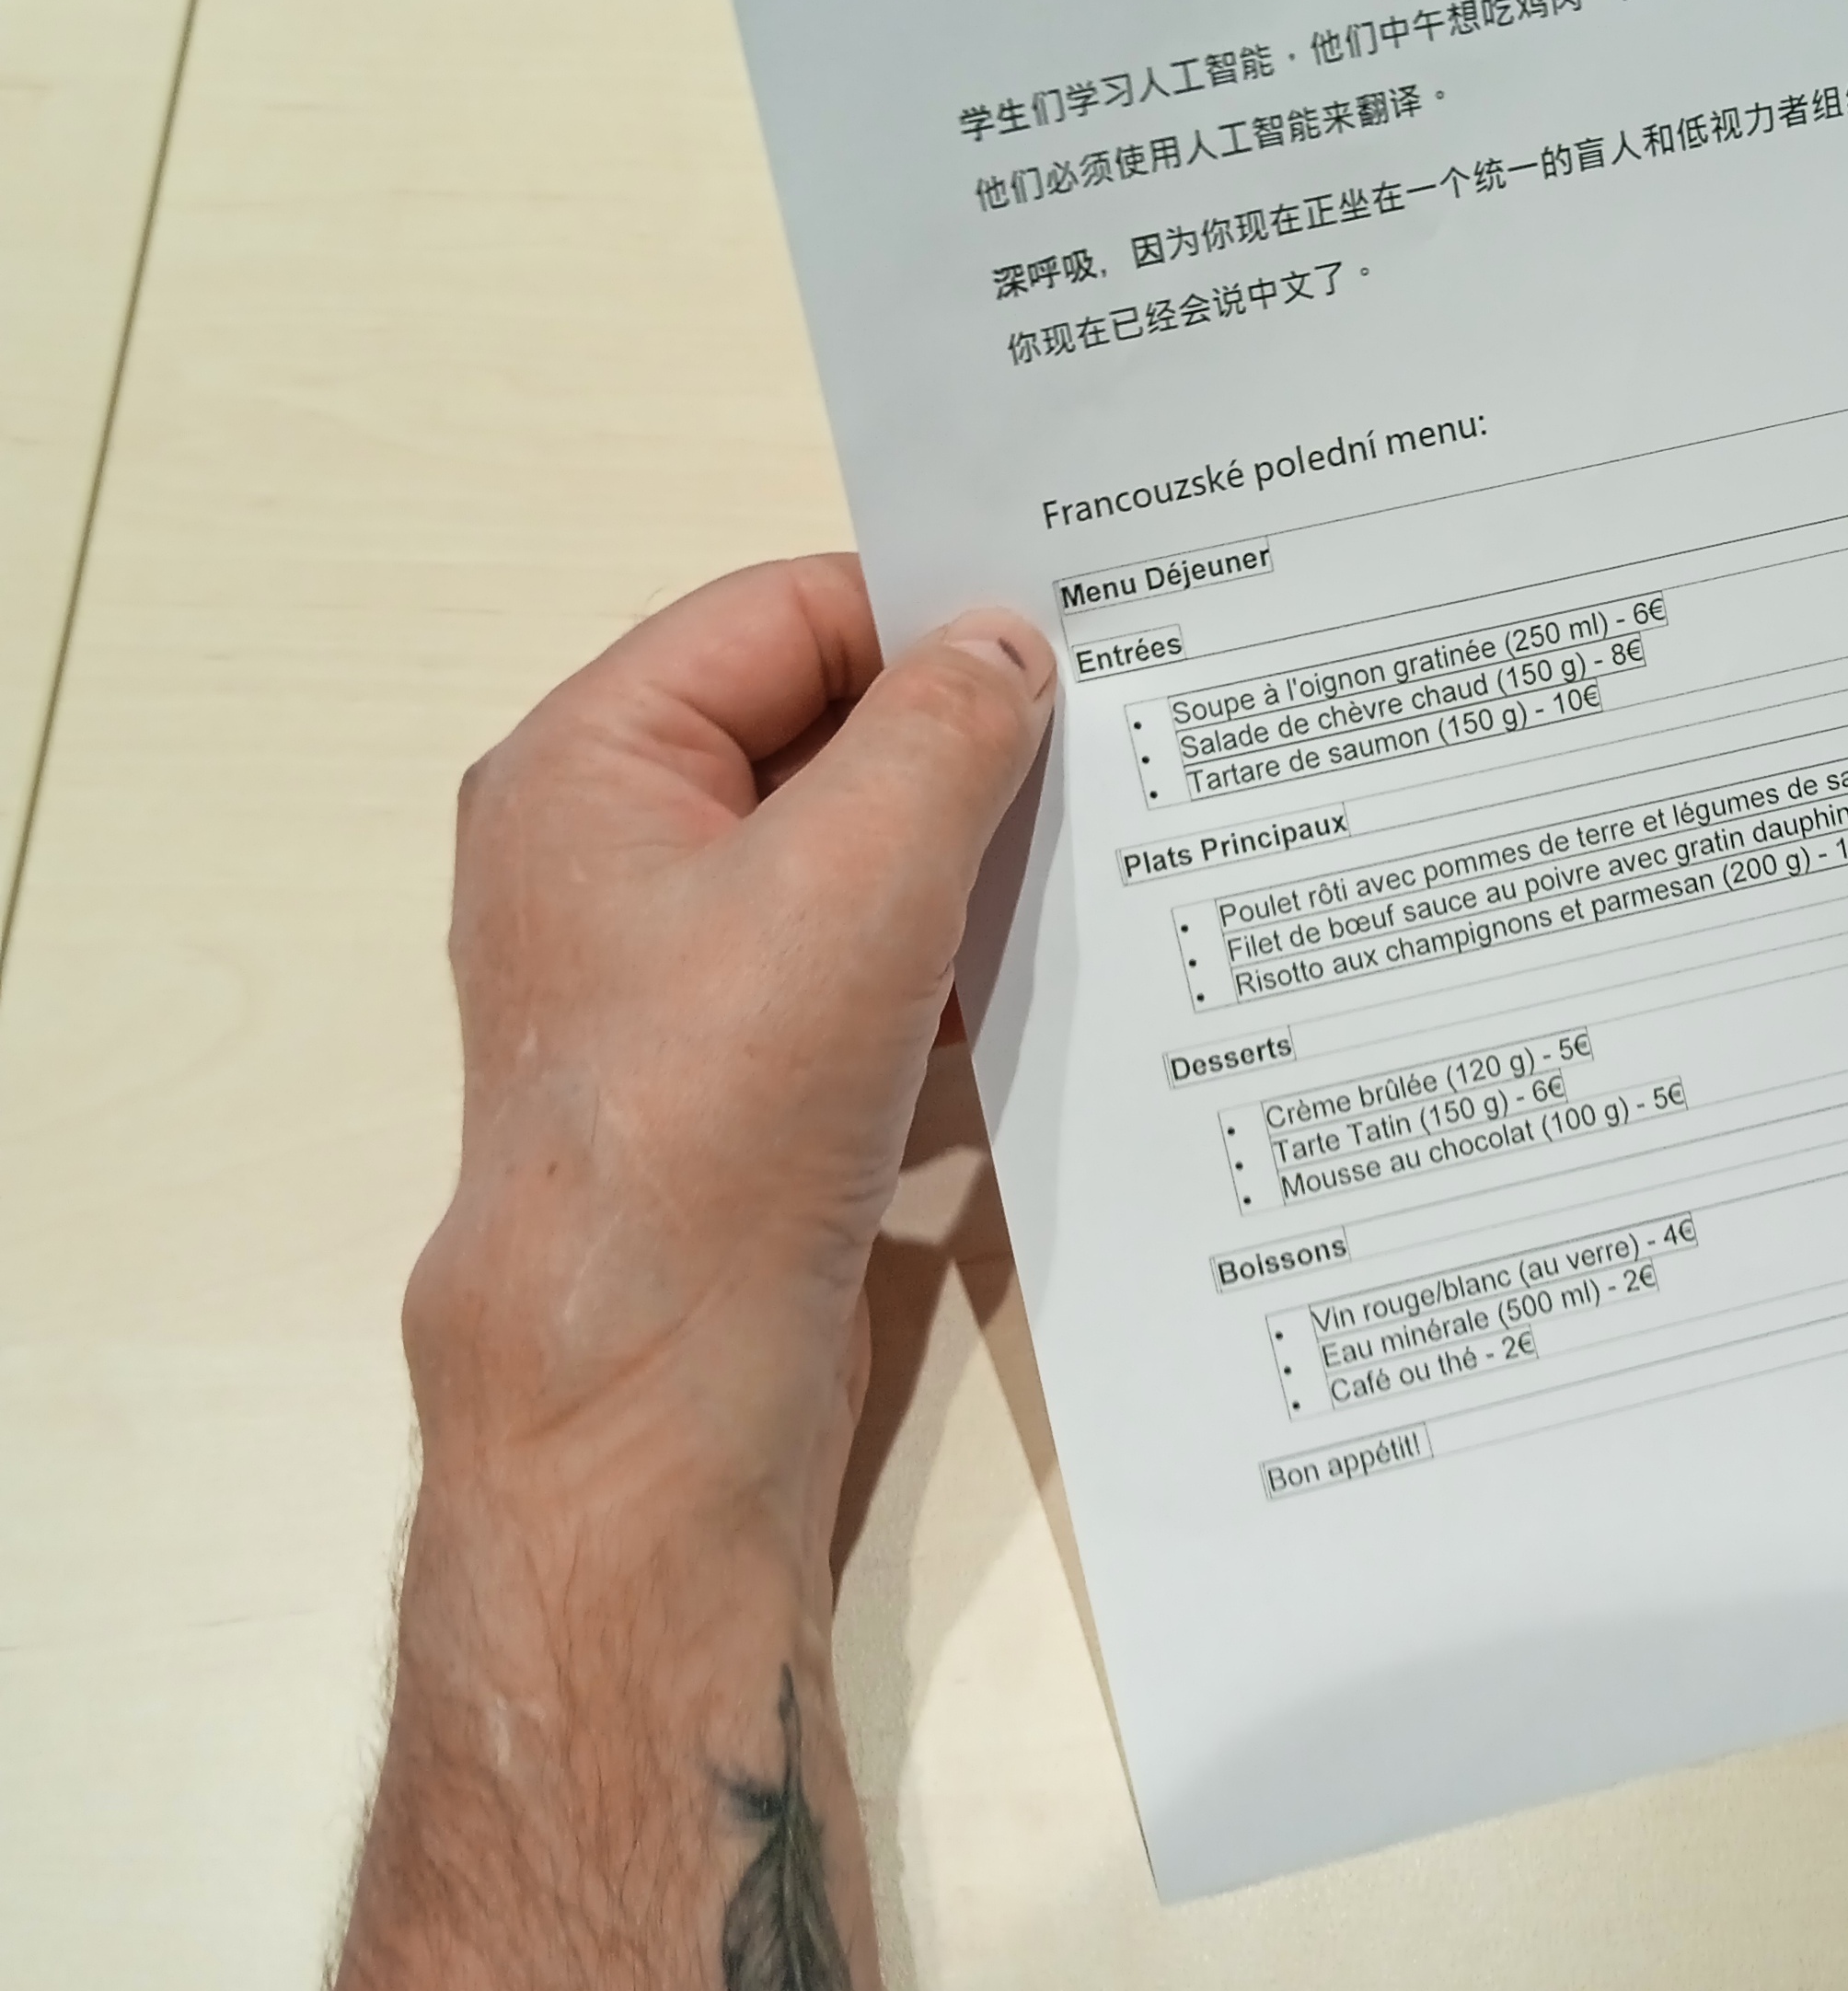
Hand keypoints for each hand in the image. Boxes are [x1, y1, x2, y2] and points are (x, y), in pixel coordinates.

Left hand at [403, 556, 1053, 1561]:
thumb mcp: (857, 874)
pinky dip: (952, 958)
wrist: (663, 1376)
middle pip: (817, 730)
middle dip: (960, 736)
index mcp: (590, 768)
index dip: (923, 614)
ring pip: (852, 858)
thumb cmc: (718, 1111)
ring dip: (969, 854)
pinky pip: (864, 968)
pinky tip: (1052, 966)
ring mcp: (676, 974)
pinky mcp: (742, 1074)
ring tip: (1106, 840)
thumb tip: (1008, 647)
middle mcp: (614, 855)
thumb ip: (945, 730)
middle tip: (1114, 727)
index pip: (780, 616)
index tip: (1068, 634)